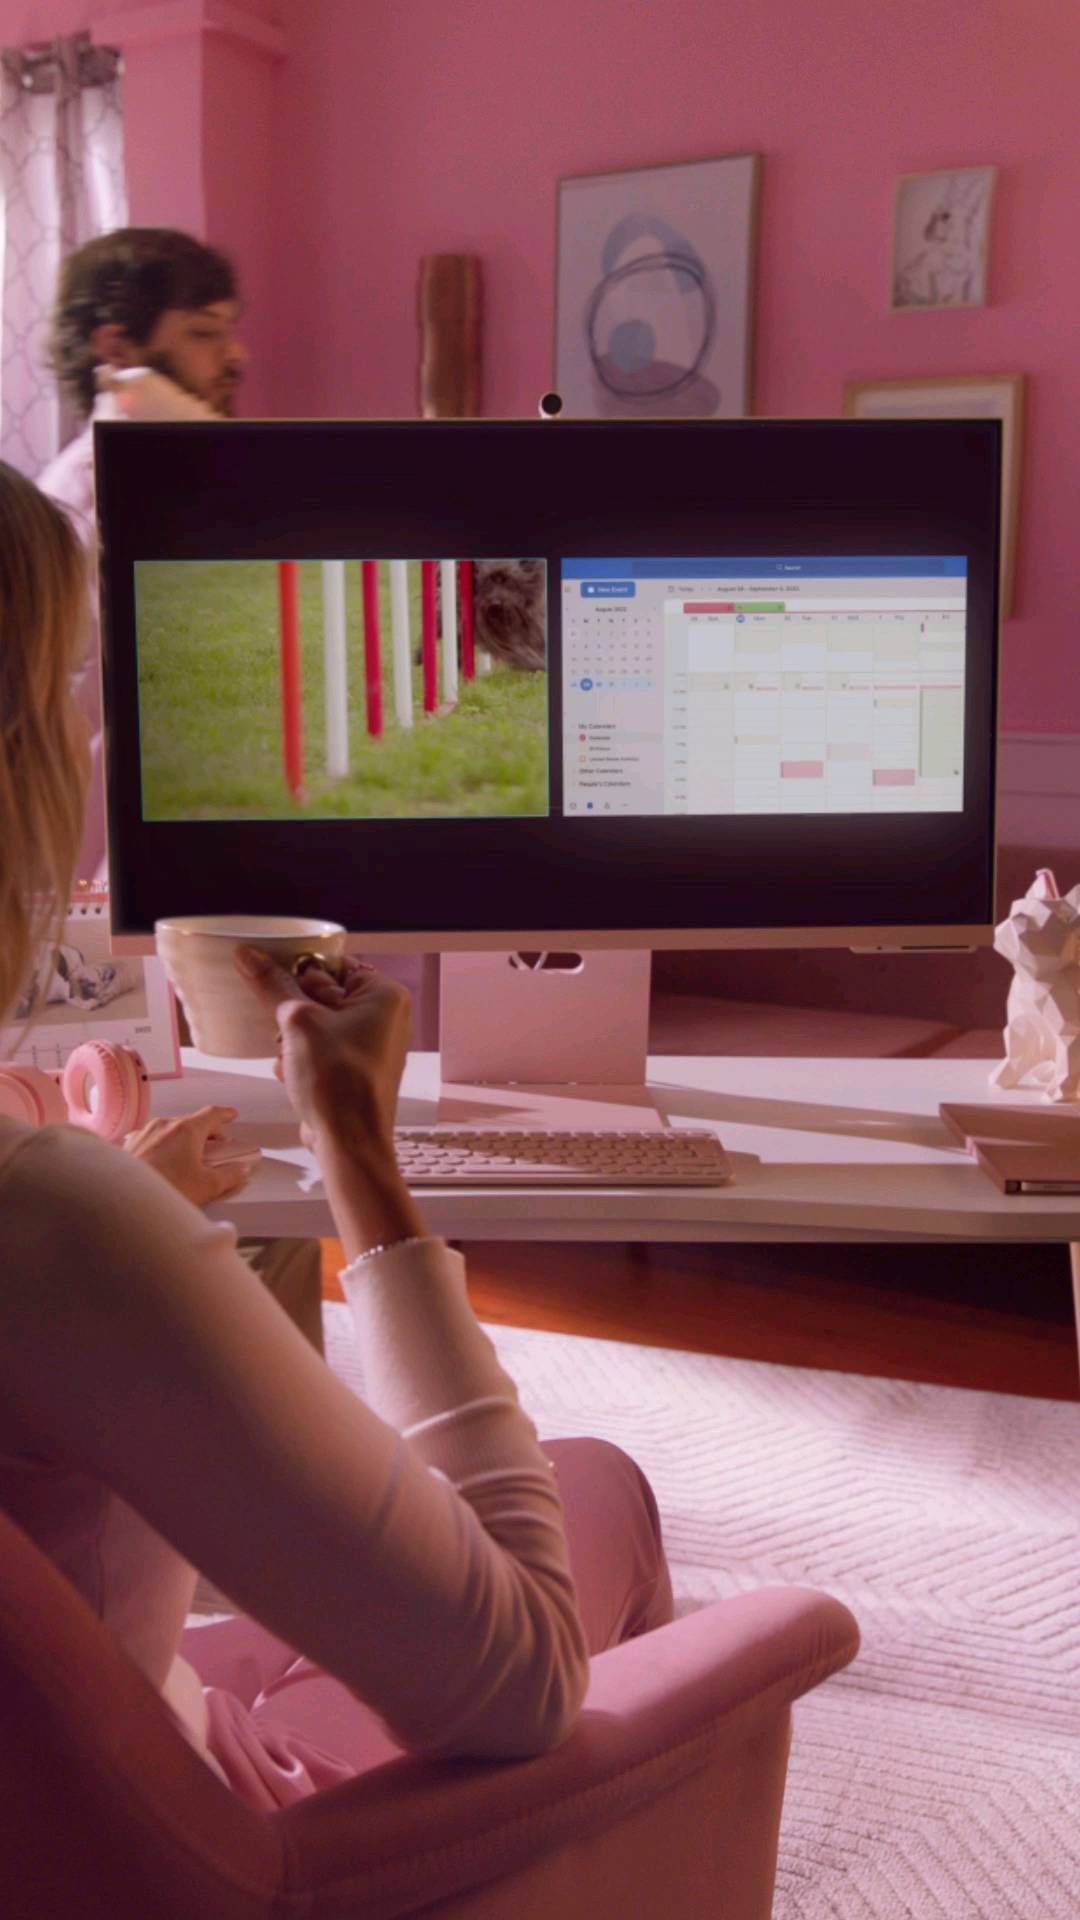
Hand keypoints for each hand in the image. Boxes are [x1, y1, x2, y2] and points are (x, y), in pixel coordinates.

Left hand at [123, 1105, 259, 1207]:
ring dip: (183, 1140)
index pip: (212, 1113)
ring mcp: (144, 1133)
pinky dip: (164, 1146)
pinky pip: (152, 1139)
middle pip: (191, 1122)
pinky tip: (163, 1163)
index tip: (232, 1115)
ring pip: (170, 1130)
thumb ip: (230, 1176)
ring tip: (189, 1158)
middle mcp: (164, 1125)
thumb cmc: (164, 1189)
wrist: (124, 1199)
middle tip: (216, 1147)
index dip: (225, 1114)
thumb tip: (241, 1170)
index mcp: (186, 1129)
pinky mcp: (130, 1146)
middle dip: (207, 1132)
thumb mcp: (207, 1187)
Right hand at [232, 949, 410, 1158]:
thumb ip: (272, 985)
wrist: (348, 1142)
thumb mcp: (297, 1022)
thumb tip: (248, 955)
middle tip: (285, 1028)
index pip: (333, 964)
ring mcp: (371, 1046)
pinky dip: (301, 1060)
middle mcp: (384, 1017)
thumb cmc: (337, 1080)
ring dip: (293, 1040)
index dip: (301, 972)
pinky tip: (294, 1075)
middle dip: (294, 1014)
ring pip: (316, 1025)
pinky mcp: (355, 1070)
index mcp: (383, 995)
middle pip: (322, 995)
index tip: (274, 978)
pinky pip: (319, 1050)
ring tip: (291, 1056)